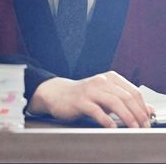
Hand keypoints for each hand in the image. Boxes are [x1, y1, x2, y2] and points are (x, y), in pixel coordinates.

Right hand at [28, 71, 154, 127]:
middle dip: (137, 113)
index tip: (147, 120)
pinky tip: (112, 127)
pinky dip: (106, 120)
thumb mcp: (107, 96)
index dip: (143, 106)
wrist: (58, 94)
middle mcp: (102, 81)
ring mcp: (90, 90)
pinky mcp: (80, 100)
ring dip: (126, 117)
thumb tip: (148, 110)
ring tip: (132, 128)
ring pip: (113, 102)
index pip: (133, 91)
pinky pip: (96, 110)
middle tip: (142, 126)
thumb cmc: (85, 96)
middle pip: (125, 96)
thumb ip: (126, 102)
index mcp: (111, 78)